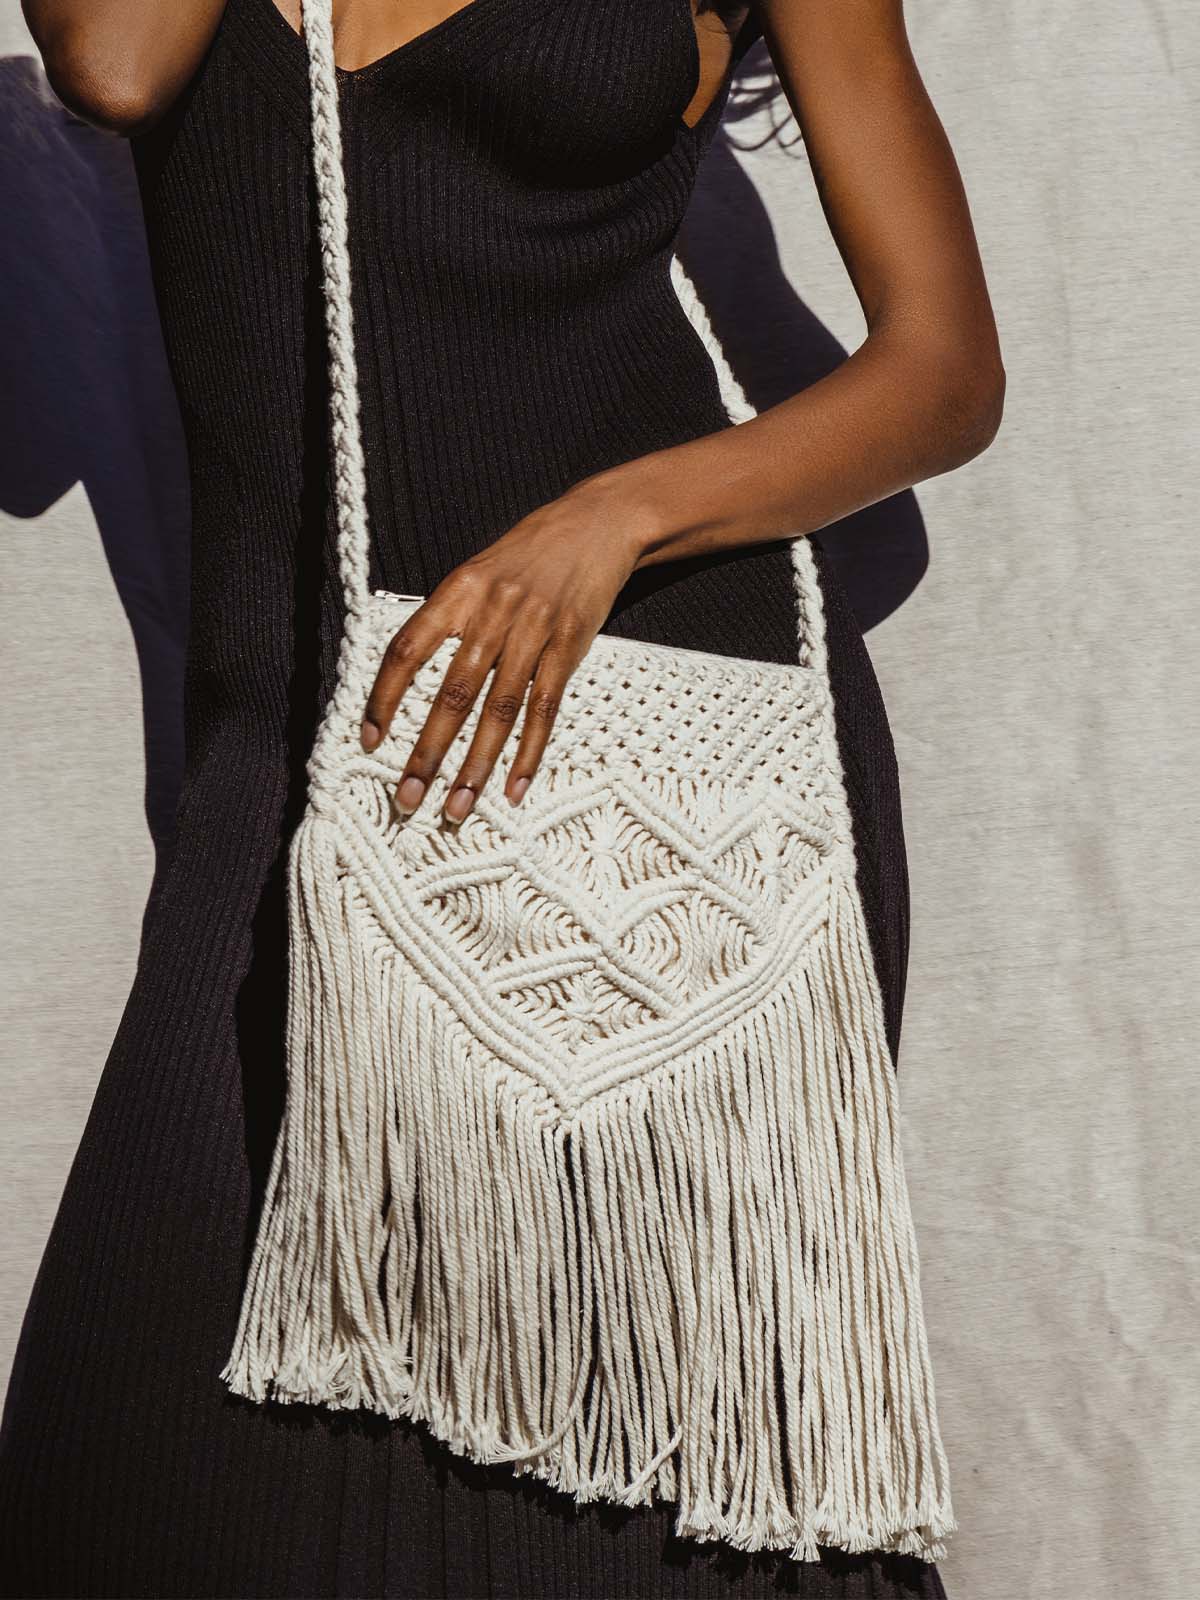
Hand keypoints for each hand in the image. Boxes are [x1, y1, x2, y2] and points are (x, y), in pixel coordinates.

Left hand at [359, 472, 648, 823]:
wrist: (596, 525)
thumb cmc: (528, 552)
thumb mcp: (476, 570)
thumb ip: (447, 617)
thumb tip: (406, 676)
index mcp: (458, 590)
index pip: (407, 649)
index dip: (384, 697)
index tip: (369, 741)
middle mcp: (494, 612)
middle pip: (453, 693)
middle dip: (427, 752)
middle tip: (407, 797)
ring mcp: (534, 632)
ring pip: (499, 711)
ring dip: (475, 765)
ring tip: (456, 807)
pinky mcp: (569, 648)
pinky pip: (545, 709)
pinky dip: (528, 752)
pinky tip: (513, 788)